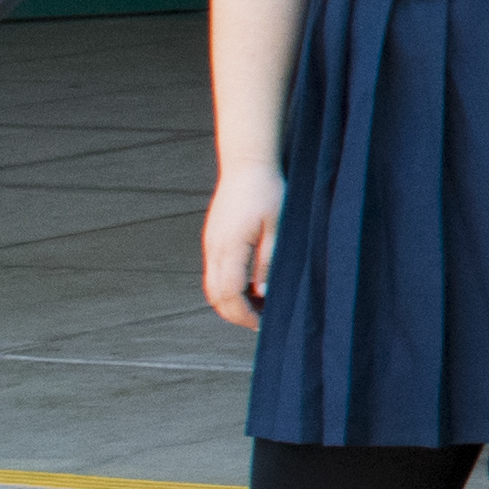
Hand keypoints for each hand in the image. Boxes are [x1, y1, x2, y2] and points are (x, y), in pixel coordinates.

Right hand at [198, 165, 279, 327]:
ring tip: (256, 308)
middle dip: (235, 314)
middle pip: (215, 295)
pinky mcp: (213, 238)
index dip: (244, 314)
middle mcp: (214, 248)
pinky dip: (227, 287)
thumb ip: (268, 262)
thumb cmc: (267, 191)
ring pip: (212, 285)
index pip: (230, 294)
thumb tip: (264, 293)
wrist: (246, 164)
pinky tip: (248, 287)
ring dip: (230, 302)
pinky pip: (214, 271)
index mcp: (230, 247)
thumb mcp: (277, 228)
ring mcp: (211, 243)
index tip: (261, 325)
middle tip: (259, 323)